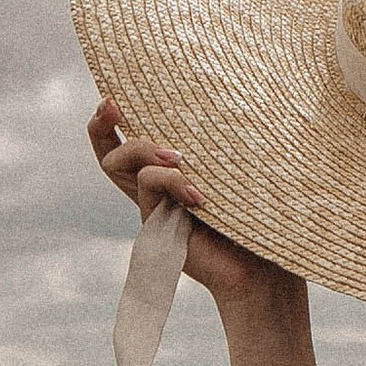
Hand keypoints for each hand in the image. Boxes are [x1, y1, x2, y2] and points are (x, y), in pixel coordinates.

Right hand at [86, 96, 303, 318]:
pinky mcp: (156, 225)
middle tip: (110, 103)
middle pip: (108, 152)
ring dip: (144, 149)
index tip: (113, 94)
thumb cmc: (261, 218)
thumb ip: (215, 142)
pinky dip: (172, 181)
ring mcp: (153, 206)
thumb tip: (220, 94)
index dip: (113, 118)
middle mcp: (156, 189)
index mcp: (173, 173)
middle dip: (101, 122)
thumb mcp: (237, 169)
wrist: (264, 271)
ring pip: (120, 163)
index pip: (132, 141)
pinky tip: (199, 196)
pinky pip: (148, 185)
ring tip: (179, 158)